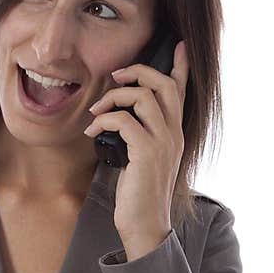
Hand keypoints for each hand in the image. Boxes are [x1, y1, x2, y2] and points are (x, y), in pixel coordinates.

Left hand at [83, 39, 188, 250]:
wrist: (146, 226)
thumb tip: (118, 119)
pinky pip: (124, 120)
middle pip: (164, 84)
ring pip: (144, 97)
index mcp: (174, 134)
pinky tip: (92, 131)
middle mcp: (173, 134)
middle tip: (115, 77)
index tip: (177, 46)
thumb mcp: (142, 160)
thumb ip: (138, 137)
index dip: (180, 66)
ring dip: (114, 97)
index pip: (181, 92)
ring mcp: (162, 143)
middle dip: (138, 72)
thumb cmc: (139, 196)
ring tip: (96, 111)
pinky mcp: (146, 153)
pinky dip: (104, 120)